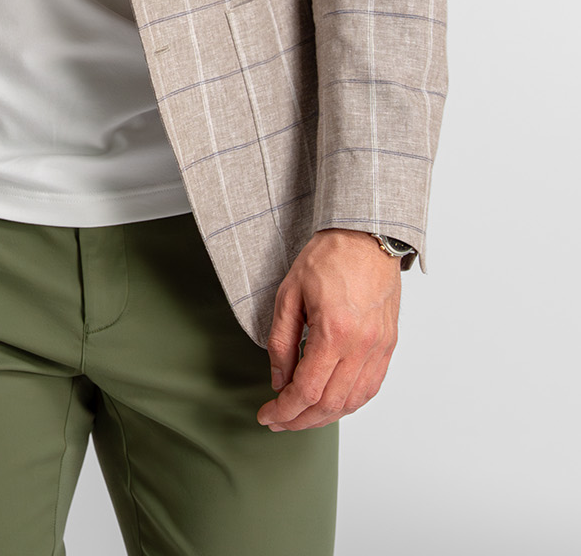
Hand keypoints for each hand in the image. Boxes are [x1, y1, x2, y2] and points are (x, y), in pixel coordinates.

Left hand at [257, 228, 399, 430]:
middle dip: (300, 420)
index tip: (268, 415)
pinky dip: (349, 403)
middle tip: (279, 420)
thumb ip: (281, 341)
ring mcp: (379, 347)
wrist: (366, 236)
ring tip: (301, 416)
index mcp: (334, 331)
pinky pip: (371, 387)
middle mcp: (361, 345)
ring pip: (353, 402)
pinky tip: (331, 402)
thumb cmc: (328, 257)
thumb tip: (279, 380)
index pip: (308, 390)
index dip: (284, 410)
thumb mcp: (289, 294)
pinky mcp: (388, 345)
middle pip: (330, 404)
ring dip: (325, 417)